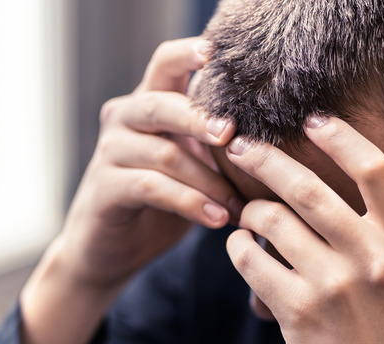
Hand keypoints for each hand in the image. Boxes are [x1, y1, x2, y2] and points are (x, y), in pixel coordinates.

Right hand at [19, 37, 241, 343]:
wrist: (110, 249)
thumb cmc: (162, 202)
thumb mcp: (193, 165)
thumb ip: (217, 144)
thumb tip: (279, 137)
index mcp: (148, 103)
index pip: (164, 63)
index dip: (188, 53)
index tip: (216, 52)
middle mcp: (124, 119)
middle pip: (161, 103)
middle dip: (203, 118)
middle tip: (235, 136)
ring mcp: (110, 152)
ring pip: (165, 153)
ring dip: (210, 181)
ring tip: (240, 205)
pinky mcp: (105, 189)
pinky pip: (152, 187)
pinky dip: (190, 202)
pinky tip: (218, 219)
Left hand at [224, 116, 383, 343]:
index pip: (375, 170)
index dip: (340, 136)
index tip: (312, 120)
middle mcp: (375, 260)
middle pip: (309, 187)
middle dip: (266, 158)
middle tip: (240, 144)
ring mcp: (335, 288)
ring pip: (273, 221)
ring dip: (250, 210)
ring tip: (246, 212)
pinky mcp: (297, 314)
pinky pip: (252, 261)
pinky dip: (238, 248)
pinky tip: (240, 248)